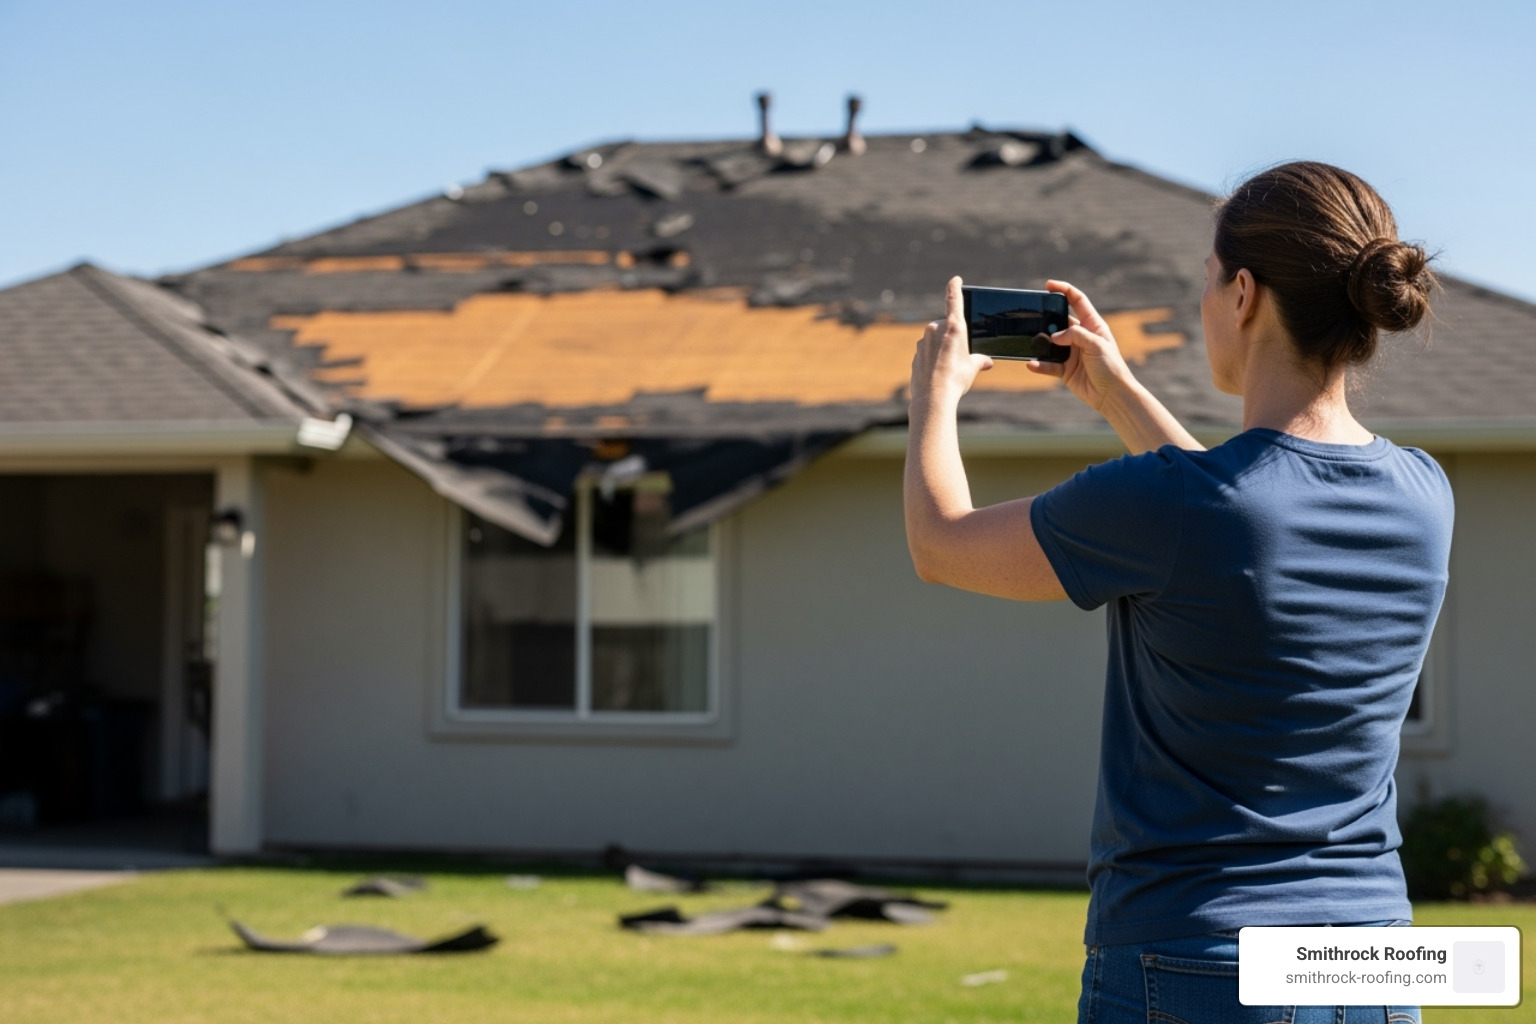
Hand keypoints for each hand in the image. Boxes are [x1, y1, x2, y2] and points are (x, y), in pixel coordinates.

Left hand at [910, 276, 992, 407]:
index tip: (955, 279)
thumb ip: (979, 360)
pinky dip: (934, 359)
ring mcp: (923, 341)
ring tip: (951, 369)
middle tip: (961, 356)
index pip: (954, 300)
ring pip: (936, 340)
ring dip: (943, 349)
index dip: (954, 287)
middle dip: (954, 338)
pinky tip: (939, 373)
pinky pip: (928, 352)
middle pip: (947, 327)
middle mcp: (936, 329)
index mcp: (953, 327)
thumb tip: (986, 362)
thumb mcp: (973, 367)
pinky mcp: (916, 354)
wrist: (933, 397)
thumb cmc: (956, 379)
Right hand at [1025, 280, 1137, 411]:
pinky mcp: (1064, 369)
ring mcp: (1071, 353)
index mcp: (1092, 325)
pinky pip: (1048, 364)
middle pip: (1059, 321)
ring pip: (1050, 343)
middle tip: (1034, 317)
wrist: (1112, 395)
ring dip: (1040, 342)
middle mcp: (1080, 337)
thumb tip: (1054, 336)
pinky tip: (1032, 364)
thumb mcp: (1096, 345)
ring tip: (1031, 341)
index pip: (1077, 301)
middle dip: (1046, 318)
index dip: (1064, 290)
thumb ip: (1075, 335)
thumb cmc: (1111, 367)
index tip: (1048, 285)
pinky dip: (1039, 365)